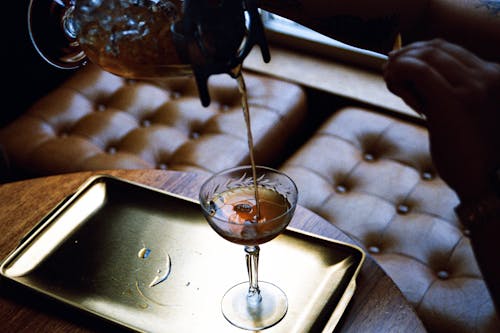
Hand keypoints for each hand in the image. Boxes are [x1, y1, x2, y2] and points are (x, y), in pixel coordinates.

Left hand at [383, 39, 499, 201]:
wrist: (481, 182)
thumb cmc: (466, 153)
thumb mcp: (460, 114)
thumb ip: (444, 92)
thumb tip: (409, 73)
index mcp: (494, 76)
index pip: (449, 49)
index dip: (418, 51)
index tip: (398, 62)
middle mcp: (488, 76)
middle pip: (436, 48)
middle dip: (406, 55)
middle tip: (388, 68)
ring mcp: (473, 86)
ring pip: (425, 56)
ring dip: (400, 64)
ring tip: (388, 78)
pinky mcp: (453, 100)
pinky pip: (417, 70)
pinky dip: (399, 72)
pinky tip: (392, 84)